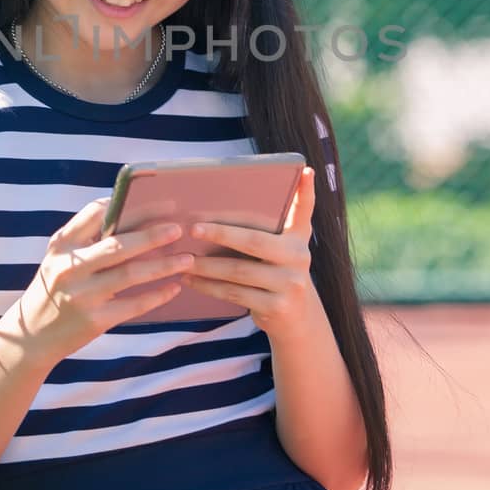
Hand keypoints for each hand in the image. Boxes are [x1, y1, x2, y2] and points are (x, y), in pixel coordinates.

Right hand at [14, 197, 194, 361]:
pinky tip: (174, 287)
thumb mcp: (59, 259)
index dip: (128, 206)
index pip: (96, 214)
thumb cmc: (55, 289)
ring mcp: (82, 295)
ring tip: (187, 258)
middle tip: (179, 228)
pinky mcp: (94, 321)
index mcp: (61, 245)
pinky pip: (134, 305)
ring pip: (131, 274)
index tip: (157, 202)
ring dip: (163, 265)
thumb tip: (133, 217)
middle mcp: (70, 268)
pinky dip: (157, 295)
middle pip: (119, 245)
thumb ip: (87, 240)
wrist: (31, 336)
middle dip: (152, 235)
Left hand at [183, 167, 317, 337]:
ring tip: (183, 260)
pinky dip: (210, 287)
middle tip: (193, 229)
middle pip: (255, 241)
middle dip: (221, 234)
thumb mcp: (283, 249)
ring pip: (239, 271)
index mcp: (298, 238)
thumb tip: (241, 197)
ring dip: (207, 266)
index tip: (304, 170)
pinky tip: (191, 280)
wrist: (296, 319)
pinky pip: (235, 294)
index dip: (306, 191)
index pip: (304, 210)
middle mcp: (299, 258)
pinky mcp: (276, 307)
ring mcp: (290, 284)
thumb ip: (273, 226)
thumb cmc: (278, 274)